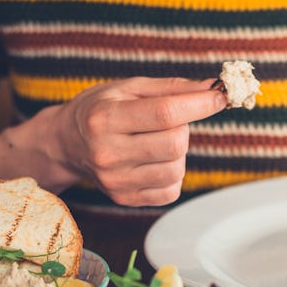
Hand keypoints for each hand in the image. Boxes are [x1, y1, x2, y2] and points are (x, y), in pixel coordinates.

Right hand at [51, 77, 226, 205]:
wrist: (66, 143)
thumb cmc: (101, 109)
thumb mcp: (128, 87)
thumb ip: (171, 88)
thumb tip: (212, 89)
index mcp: (105, 119)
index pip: (164, 114)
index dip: (199, 105)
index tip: (219, 97)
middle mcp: (107, 153)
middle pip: (175, 144)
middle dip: (183, 128)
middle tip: (169, 120)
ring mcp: (115, 181)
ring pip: (177, 168)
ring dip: (178, 152)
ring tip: (156, 140)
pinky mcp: (125, 198)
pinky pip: (171, 189)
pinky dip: (172, 172)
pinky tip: (154, 160)